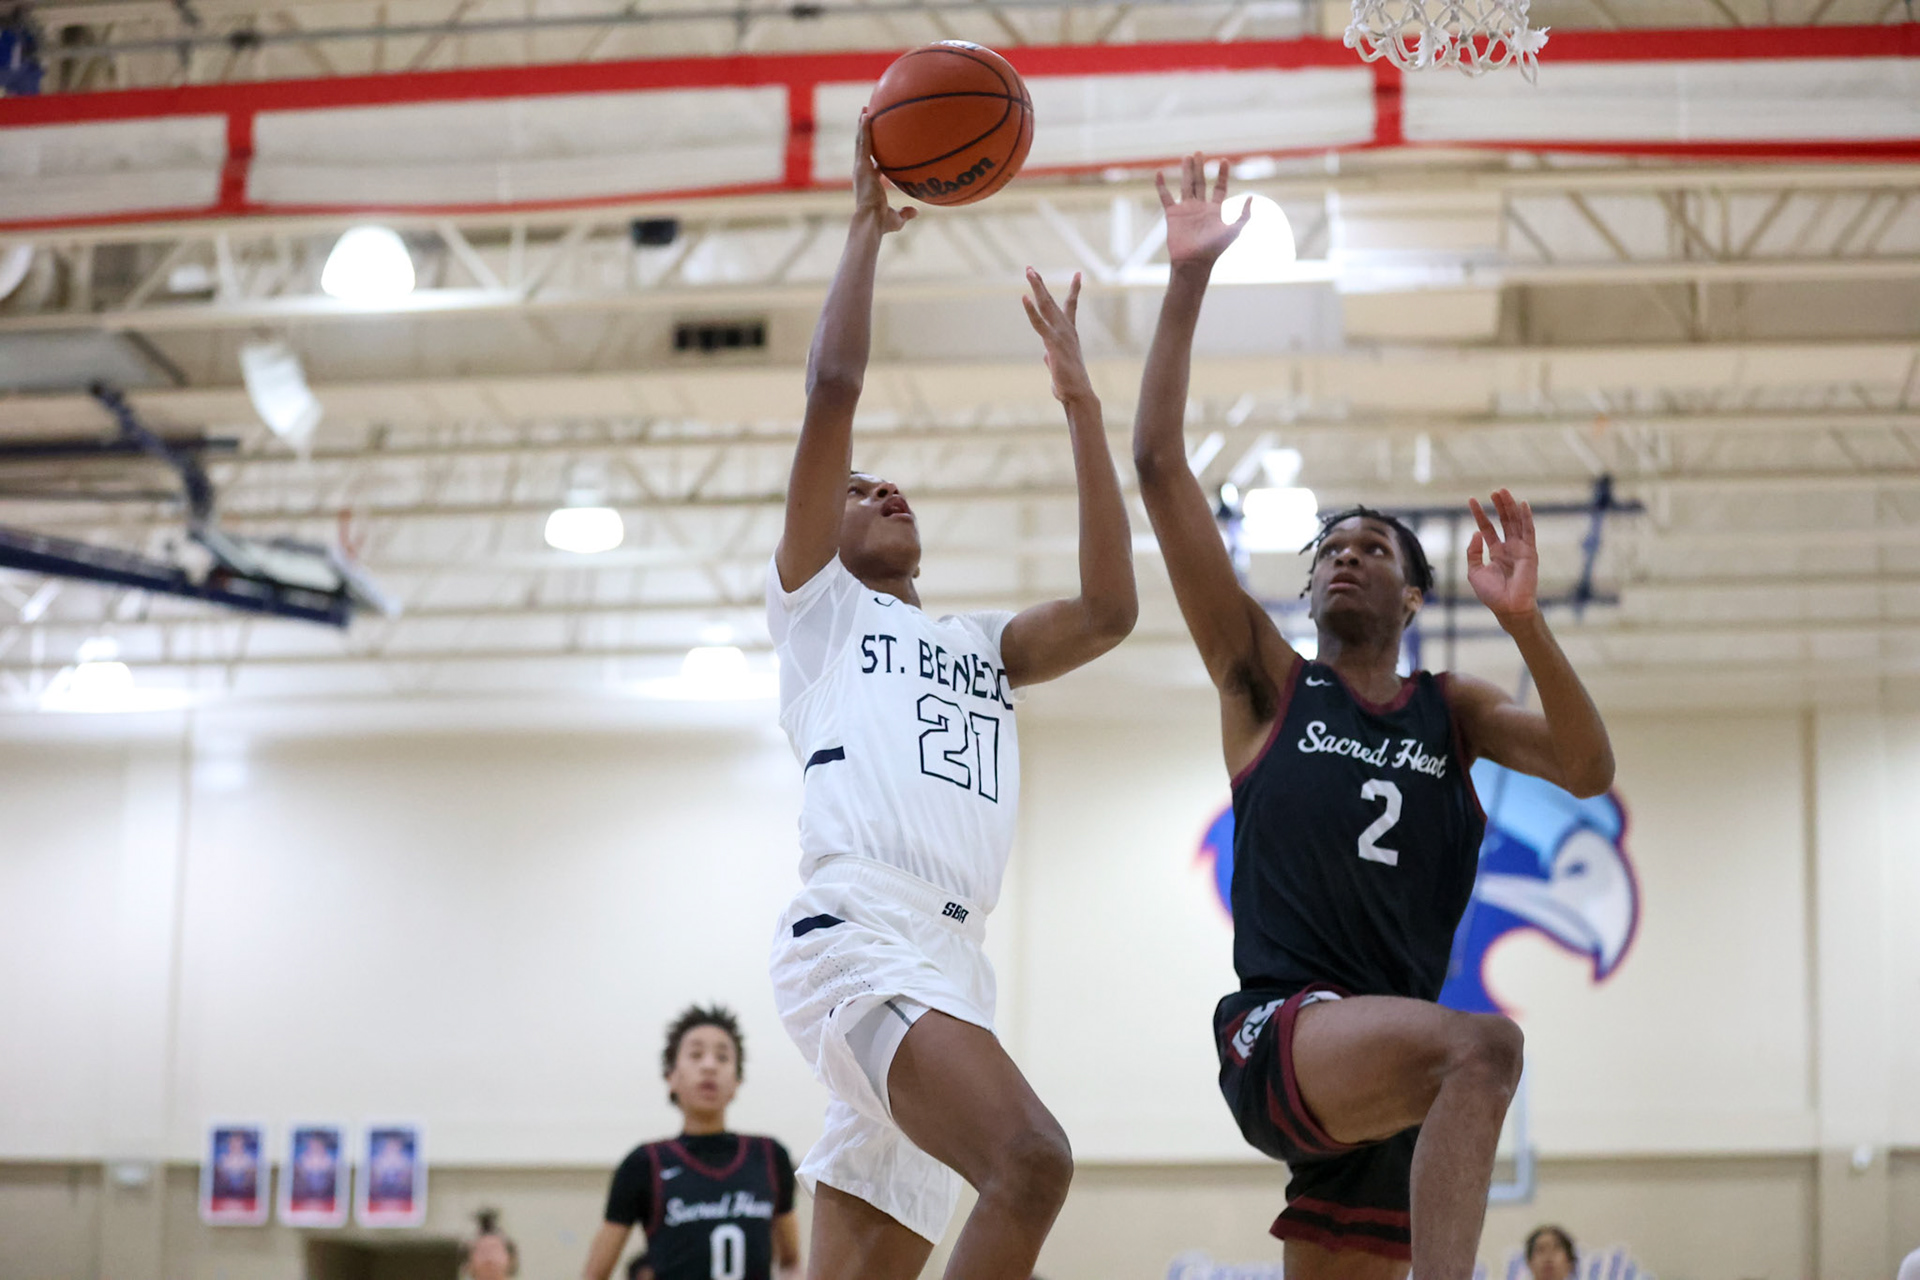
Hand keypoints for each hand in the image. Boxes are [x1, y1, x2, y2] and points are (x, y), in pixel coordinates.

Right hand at [853, 110, 915, 234]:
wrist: (871, 221)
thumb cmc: (881, 223)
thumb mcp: (896, 218)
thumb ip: (905, 212)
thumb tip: (916, 212)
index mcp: (869, 181)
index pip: (872, 163)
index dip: (874, 153)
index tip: (877, 144)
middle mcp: (862, 172)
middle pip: (863, 148)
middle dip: (865, 132)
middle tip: (867, 117)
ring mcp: (860, 168)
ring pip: (861, 142)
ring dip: (862, 125)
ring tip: (865, 110)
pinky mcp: (861, 165)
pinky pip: (864, 143)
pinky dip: (864, 129)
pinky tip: (866, 116)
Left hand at [1021, 268, 1094, 404]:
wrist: (1078, 395)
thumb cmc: (1070, 384)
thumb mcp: (1059, 366)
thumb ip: (1052, 356)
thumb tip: (1046, 355)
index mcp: (1069, 334)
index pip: (1071, 307)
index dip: (1074, 290)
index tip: (1078, 274)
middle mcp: (1067, 330)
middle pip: (1052, 301)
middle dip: (1040, 284)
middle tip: (1030, 269)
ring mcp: (1061, 335)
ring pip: (1046, 306)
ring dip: (1037, 287)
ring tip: (1029, 271)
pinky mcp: (1053, 343)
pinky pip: (1039, 323)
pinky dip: (1031, 310)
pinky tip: (1024, 297)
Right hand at [1155, 152, 1249, 268]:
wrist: (1194, 262)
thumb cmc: (1215, 249)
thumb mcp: (1234, 230)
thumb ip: (1244, 215)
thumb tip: (1251, 198)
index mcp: (1215, 210)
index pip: (1219, 188)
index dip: (1222, 175)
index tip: (1224, 161)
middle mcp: (1200, 208)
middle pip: (1200, 183)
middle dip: (1200, 167)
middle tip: (1199, 152)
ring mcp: (1185, 210)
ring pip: (1186, 185)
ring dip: (1186, 171)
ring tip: (1187, 157)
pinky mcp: (1172, 214)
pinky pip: (1165, 196)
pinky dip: (1161, 185)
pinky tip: (1159, 173)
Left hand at [1467, 488, 1539, 622]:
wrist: (1508, 607)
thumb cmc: (1491, 594)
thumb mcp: (1475, 572)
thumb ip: (1473, 552)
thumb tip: (1475, 533)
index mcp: (1496, 553)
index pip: (1487, 529)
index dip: (1480, 515)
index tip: (1471, 500)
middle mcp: (1509, 548)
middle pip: (1504, 522)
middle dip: (1499, 506)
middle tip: (1494, 491)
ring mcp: (1520, 549)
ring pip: (1516, 523)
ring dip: (1510, 507)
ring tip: (1503, 492)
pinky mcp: (1530, 552)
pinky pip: (1529, 531)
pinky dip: (1526, 517)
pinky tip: (1523, 504)